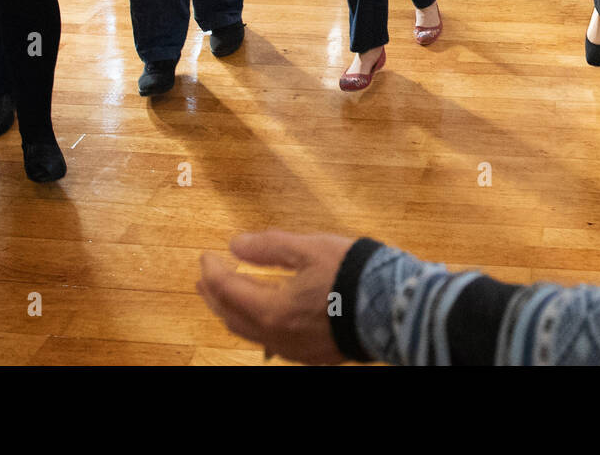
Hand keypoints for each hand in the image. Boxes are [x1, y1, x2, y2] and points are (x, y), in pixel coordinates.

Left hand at [197, 229, 355, 363]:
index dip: (212, 270)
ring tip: (227, 295)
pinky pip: (272, 342)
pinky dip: (257, 323)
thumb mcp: (309, 248)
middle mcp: (277, 336)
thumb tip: (235, 244)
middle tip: (206, 278)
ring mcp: (294, 349)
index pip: (227, 289)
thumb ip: (269, 247)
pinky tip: (263, 314)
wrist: (393, 306)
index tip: (206, 255)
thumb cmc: (352, 273)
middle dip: (214, 296)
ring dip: (233, 311)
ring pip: (250, 333)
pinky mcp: (312, 354)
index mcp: (272, 310)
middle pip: (231, 317)